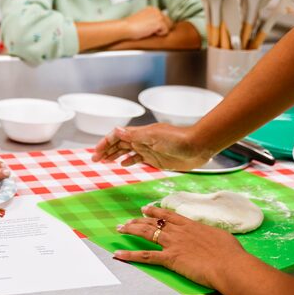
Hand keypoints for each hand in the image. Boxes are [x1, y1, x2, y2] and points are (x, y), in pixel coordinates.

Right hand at [91, 124, 213, 170]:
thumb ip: (134, 135)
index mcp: (139, 134)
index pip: (116, 136)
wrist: (198, 146)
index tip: (96, 153)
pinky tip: (122, 165)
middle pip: (119, 144)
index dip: (105, 143)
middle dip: (106, 150)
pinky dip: (128, 161)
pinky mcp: (155, 159)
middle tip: (95, 159)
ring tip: (105, 162)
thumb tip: (115, 130)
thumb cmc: (178, 139)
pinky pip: (137, 159)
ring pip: (126, 152)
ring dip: (115, 155)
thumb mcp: (154, 137)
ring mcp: (148, 150)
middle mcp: (141, 140)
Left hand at [114, 205, 248, 288]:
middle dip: (138, 220)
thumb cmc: (231, 254)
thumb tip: (212, 236)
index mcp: (191, 225)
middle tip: (127, 220)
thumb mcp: (221, 237)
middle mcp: (178, 231)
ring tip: (120, 229)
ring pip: (146, 233)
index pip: (168, 215)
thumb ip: (210, 234)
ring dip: (131, 230)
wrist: (229, 264)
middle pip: (153, 221)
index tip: (145, 208)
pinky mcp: (169, 257)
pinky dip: (130, 255)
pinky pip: (146, 255)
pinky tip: (119, 254)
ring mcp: (172, 243)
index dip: (155, 211)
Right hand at [124, 7, 173, 39]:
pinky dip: (159, 34)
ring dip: (160, 31)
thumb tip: (160, 26)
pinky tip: (149, 32)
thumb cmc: (131, 26)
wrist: (126, 27)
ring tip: (149, 31)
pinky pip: (166, 31)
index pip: (164, 18)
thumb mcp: (143, 19)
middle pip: (168, 21)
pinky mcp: (159, 22)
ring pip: (168, 26)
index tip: (149, 28)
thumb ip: (152, 19)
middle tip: (150, 31)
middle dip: (162, 28)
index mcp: (152, 8)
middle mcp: (157, 10)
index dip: (159, 25)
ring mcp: (159, 15)